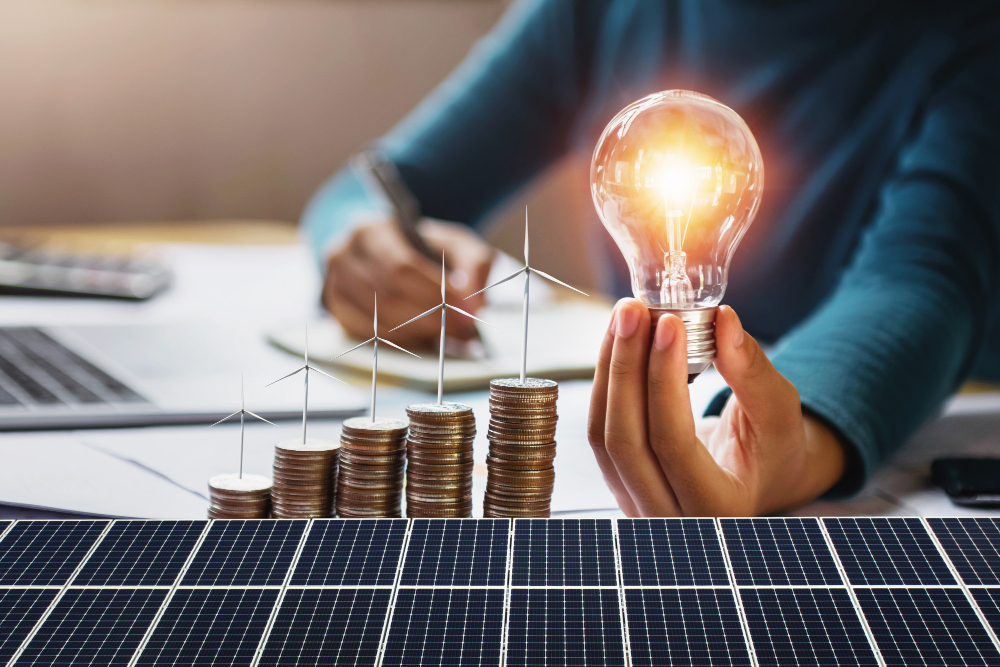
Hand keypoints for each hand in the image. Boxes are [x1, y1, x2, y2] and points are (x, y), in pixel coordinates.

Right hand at [322, 216, 493, 346]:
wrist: (390, 253)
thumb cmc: (426, 250)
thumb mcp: (457, 245)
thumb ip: (474, 266)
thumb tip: (475, 305)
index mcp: (371, 230)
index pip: (401, 267)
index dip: (435, 292)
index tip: (465, 308)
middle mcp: (342, 256)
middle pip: (388, 296)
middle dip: (430, 316)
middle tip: (462, 328)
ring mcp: (335, 286)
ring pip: (378, 320)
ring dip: (418, 332)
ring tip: (447, 333)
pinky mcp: (338, 313)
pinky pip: (369, 336)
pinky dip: (400, 341)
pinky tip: (423, 338)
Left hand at [587, 299, 845, 516]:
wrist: (759, 476)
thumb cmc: (774, 447)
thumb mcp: (780, 411)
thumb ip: (753, 370)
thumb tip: (723, 319)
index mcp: (717, 508)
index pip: (673, 443)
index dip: (663, 381)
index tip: (668, 324)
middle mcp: (668, 516)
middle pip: (625, 441)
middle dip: (625, 368)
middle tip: (633, 311)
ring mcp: (636, 503)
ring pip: (602, 435)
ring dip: (609, 368)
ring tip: (626, 316)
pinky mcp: (618, 480)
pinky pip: (598, 430)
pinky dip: (605, 380)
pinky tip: (619, 341)